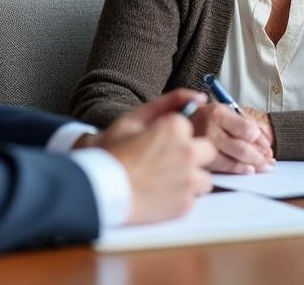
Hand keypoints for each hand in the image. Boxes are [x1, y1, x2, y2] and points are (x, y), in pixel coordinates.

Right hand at [104, 110, 216, 224]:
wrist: (97, 189)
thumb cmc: (112, 152)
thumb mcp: (136, 118)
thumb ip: (171, 101)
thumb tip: (200, 96)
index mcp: (176, 128)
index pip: (190, 128)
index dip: (173, 136)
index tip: (156, 143)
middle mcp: (187, 153)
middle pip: (206, 152)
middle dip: (191, 155)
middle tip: (165, 161)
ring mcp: (188, 181)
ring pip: (204, 178)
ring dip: (190, 178)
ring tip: (164, 180)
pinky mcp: (184, 206)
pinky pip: (193, 199)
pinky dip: (180, 199)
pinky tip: (160, 195)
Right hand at [189, 103, 273, 173]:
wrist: (175, 122)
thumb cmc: (203, 116)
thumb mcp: (220, 110)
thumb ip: (241, 123)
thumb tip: (263, 142)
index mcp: (217, 113)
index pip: (247, 129)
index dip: (260, 139)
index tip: (266, 145)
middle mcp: (209, 129)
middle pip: (241, 148)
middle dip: (259, 157)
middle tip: (268, 162)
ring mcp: (202, 146)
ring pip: (233, 161)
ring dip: (251, 166)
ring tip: (262, 167)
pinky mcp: (197, 159)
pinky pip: (222, 168)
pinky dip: (237, 170)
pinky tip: (246, 170)